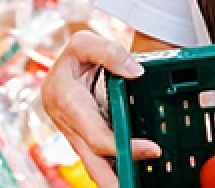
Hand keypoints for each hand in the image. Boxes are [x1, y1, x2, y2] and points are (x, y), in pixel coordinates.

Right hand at [42, 31, 162, 186]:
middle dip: (111, 180)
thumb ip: (110, 52)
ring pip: (91, 162)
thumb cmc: (75, 53)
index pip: (97, 134)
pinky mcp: (80, 136)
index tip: (152, 150)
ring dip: (111, 178)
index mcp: (65, 100)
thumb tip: (136, 72)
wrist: (62, 63)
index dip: (122, 146)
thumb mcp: (86, 41)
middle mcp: (66, 122)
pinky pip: (95, 155)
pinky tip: (127, 175)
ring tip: (132, 185)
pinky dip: (111, 166)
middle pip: (91, 159)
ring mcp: (72, 132)